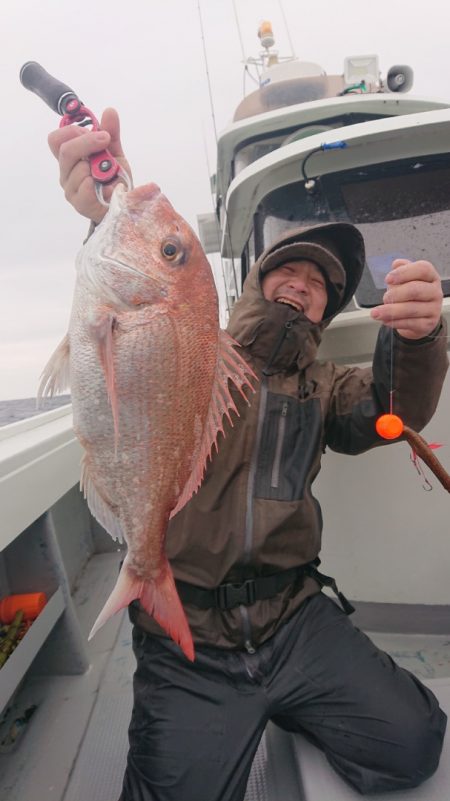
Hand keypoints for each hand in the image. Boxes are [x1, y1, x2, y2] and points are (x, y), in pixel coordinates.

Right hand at [47, 108, 131, 223]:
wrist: (124, 207)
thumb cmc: (114, 180)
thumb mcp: (114, 154)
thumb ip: (111, 133)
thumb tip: (110, 111)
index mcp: (70, 159)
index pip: (56, 140)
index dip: (72, 131)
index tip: (93, 130)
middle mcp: (66, 173)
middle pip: (66, 150)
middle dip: (88, 142)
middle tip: (106, 141)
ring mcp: (71, 190)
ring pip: (79, 169)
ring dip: (98, 168)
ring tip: (109, 174)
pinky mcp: (80, 204)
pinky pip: (87, 187)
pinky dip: (102, 184)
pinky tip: (110, 187)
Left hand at [370, 259, 442, 338]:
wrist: (418, 317)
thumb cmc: (410, 294)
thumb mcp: (405, 279)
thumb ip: (401, 270)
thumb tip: (396, 264)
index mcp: (430, 276)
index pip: (422, 269)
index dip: (403, 273)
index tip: (387, 279)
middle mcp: (435, 291)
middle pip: (415, 290)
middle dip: (395, 294)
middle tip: (384, 298)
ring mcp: (434, 309)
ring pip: (411, 309)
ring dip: (390, 311)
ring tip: (376, 313)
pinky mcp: (428, 324)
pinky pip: (410, 323)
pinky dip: (395, 322)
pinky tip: (385, 320)